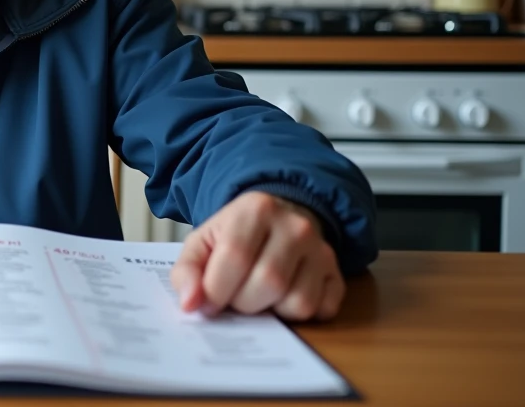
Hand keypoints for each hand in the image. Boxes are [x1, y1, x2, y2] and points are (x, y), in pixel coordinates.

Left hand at [170, 191, 343, 320]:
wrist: (278, 219)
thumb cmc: (235, 234)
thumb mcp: (203, 242)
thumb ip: (186, 271)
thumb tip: (190, 304)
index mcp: (256, 209)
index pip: (236, 258)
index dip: (216, 290)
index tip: (207, 303)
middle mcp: (295, 226)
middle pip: (268, 283)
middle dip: (243, 302)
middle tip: (234, 296)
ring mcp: (322, 249)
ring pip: (297, 302)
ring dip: (270, 311)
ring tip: (258, 294)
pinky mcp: (337, 273)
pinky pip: (321, 311)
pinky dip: (297, 315)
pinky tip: (282, 297)